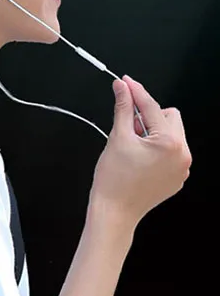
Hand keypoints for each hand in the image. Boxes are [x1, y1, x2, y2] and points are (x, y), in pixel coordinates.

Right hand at [89, 75, 192, 228]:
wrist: (113, 213)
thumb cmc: (112, 182)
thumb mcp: (116, 139)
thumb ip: (123, 109)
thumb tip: (122, 88)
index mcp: (169, 142)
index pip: (152, 107)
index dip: (136, 93)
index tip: (126, 82)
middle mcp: (182, 154)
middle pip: (168, 117)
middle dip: (148, 119)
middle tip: (127, 131)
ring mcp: (182, 168)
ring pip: (171, 135)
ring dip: (152, 134)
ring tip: (132, 150)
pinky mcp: (178, 177)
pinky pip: (171, 153)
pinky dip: (156, 151)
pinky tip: (139, 162)